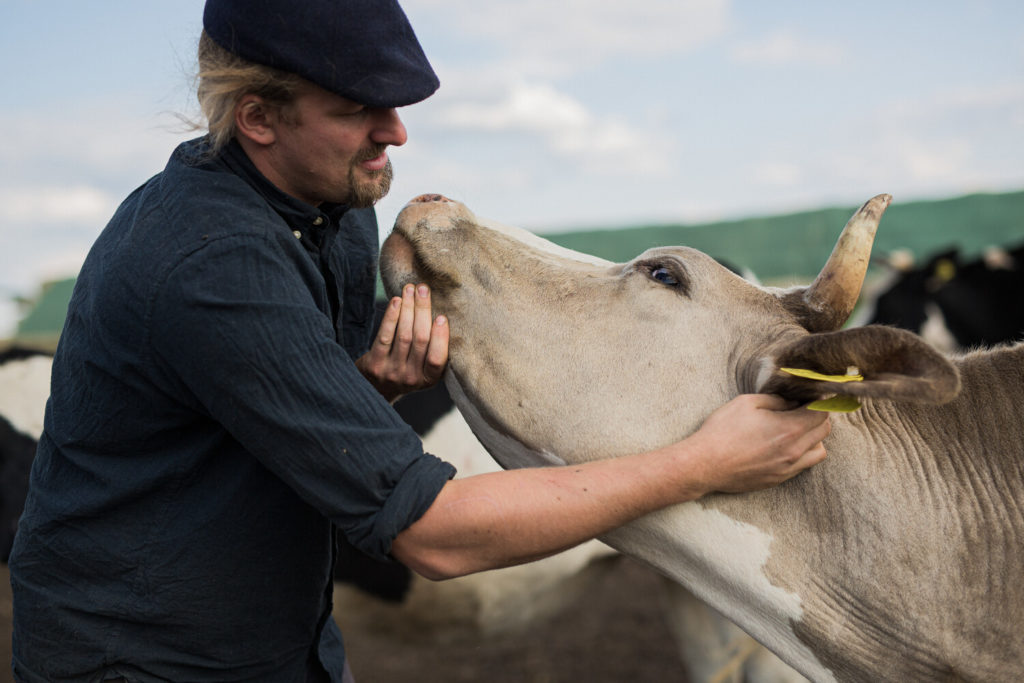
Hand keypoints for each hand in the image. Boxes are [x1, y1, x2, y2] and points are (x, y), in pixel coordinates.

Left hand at [356, 284, 448, 401]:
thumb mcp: (424, 370)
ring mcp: (392, 371)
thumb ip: (434, 351)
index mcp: (429, 379)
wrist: (375, 389)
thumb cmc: (407, 371)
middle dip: (423, 311)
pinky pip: (385, 336)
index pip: (437, 358)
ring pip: (403, 335)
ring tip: (410, 289)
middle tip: (424, 289)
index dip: (440, 337)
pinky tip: (396, 301)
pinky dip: (391, 317)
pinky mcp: (375, 364)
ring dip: (408, 308)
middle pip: (420, 340)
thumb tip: (443, 315)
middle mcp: (411, 378)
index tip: (442, 316)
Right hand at [687, 394, 830, 494]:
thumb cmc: (722, 430)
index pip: (821, 412)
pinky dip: (802, 453)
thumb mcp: (747, 403)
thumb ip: (776, 400)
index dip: (818, 401)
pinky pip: (803, 465)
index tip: (810, 396)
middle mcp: (794, 451)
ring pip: (819, 451)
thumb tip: (793, 402)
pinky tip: (783, 446)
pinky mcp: (779, 479)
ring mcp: (788, 468)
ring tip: (795, 430)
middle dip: (818, 416)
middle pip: (824, 431)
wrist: (704, 464)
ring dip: (813, 438)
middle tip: (802, 409)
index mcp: (789, 428)